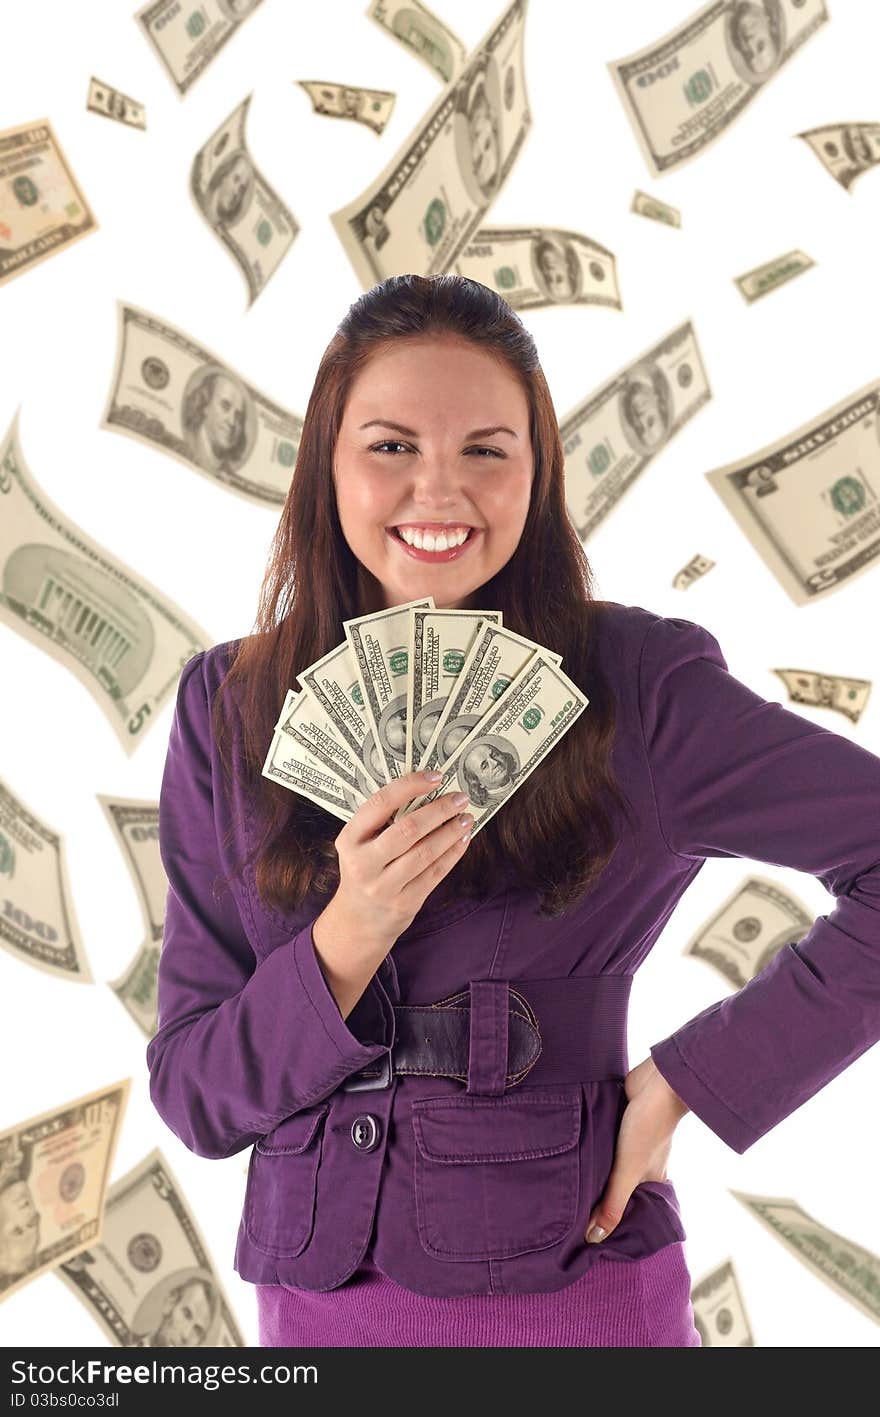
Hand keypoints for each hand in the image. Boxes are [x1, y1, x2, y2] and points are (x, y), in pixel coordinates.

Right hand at [332, 769, 473, 945]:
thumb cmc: (365, 870)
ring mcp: (384, 886)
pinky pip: (435, 873)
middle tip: (460, 798)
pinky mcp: (405, 903)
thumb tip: (428, 790)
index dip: (410, 786)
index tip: (435, 776)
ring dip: (451, 831)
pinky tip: (463, 839)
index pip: (380, 804)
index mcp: (350, 839)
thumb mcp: (360, 844)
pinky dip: (453, 853)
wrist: (359, 921)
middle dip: (439, 810)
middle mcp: (364, 863)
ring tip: (466, 818)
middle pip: (408, 829)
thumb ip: (383, 821)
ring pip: (425, 852)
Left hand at [584, 1056, 689, 1243]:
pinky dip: (592, 1153)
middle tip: (568, 1217)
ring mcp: (629, 1145)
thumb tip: (595, 1237)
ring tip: (565, 1190)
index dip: (613, 1225)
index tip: (588, 1239)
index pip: (631, 1213)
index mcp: (651, 1182)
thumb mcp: (628, 1171)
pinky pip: (603, 1146)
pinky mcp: (618, 1126)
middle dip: (598, 1201)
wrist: (655, 1083)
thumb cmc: (648, 1128)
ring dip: (592, 1175)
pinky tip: (575, 1156)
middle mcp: (641, 1166)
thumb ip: (613, 1203)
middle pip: (616, 1190)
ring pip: (607, 1167)